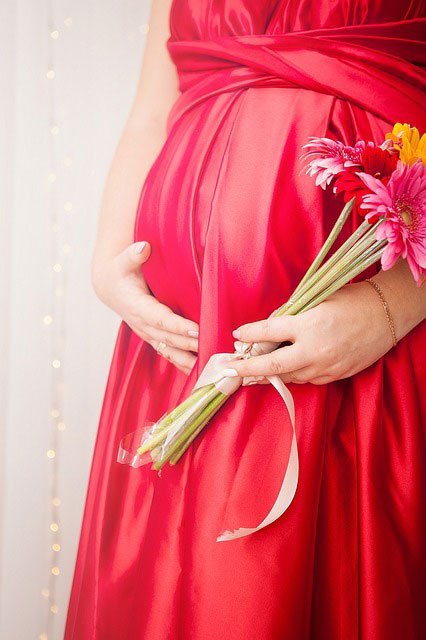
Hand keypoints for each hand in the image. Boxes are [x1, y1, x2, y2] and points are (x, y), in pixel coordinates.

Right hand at [92, 241, 198, 374]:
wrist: (110, 287)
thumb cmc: (121, 271)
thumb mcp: (124, 261)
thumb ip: (134, 255)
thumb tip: (143, 248)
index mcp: (137, 307)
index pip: (160, 319)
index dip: (177, 326)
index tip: (196, 329)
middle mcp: (143, 325)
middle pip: (169, 338)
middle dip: (191, 344)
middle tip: (213, 346)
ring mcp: (148, 334)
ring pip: (170, 350)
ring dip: (189, 359)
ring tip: (210, 366)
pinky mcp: (154, 338)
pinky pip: (170, 354)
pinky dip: (184, 364)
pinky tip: (201, 372)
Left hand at [223, 282, 394, 384]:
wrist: (386, 315)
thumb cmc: (352, 300)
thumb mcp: (318, 300)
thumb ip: (293, 315)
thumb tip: (270, 327)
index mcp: (308, 325)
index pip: (268, 332)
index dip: (249, 333)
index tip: (237, 335)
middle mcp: (314, 349)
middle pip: (271, 366)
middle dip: (247, 368)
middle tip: (230, 370)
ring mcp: (325, 367)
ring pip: (288, 376)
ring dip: (271, 372)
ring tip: (255, 369)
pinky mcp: (335, 376)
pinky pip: (307, 379)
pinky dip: (295, 373)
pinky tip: (288, 367)